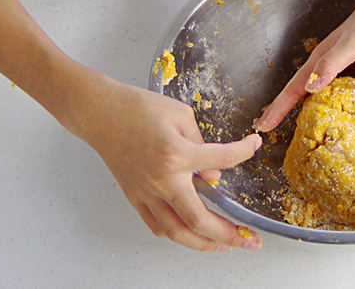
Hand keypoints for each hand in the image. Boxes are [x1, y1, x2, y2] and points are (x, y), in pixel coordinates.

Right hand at [79, 79, 263, 251]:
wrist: (101, 112)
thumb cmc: (137, 108)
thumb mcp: (179, 114)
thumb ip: (201, 142)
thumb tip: (214, 174)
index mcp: (176, 153)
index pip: (221, 159)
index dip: (243, 151)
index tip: (253, 146)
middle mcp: (161, 179)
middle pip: (199, 219)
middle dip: (229, 234)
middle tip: (250, 240)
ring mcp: (146, 192)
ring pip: (177, 231)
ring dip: (204, 244)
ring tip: (223, 246)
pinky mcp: (135, 197)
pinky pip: (156, 225)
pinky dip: (176, 234)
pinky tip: (189, 234)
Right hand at [254, 0, 354, 131]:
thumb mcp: (351, 46)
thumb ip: (331, 64)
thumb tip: (309, 87)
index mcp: (319, 59)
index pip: (292, 89)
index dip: (277, 108)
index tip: (262, 126)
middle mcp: (322, 62)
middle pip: (294, 89)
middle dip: (279, 107)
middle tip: (265, 126)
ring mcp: (334, 63)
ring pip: (307, 87)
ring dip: (293, 103)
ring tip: (284, 118)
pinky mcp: (347, 64)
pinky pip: (324, 86)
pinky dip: (315, 98)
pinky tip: (320, 104)